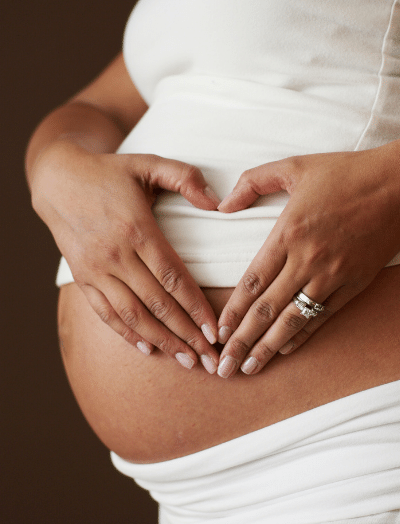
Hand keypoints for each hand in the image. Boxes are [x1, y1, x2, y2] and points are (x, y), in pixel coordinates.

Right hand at [31, 141, 220, 372]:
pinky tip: (148, 348)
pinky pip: (106, 313)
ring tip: (186, 360)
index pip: (173, 277)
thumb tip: (217, 202)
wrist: (58, 180)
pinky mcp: (82, 277)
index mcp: (137, 229)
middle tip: (210, 358)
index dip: (196, 307)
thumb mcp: (148, 163)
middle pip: (157, 303)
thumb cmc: (110, 173)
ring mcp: (96, 270)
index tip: (215, 330)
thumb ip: (185, 177)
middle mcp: (116, 255)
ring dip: (162, 340)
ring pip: (133, 314)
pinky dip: (127, 333)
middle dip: (187, 334)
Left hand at [216, 142, 399, 377]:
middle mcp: (307, 260)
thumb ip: (253, 182)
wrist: (399, 184)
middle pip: (267, 309)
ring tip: (248, 368)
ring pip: (293, 320)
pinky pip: (323, 316)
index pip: (252, 282)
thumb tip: (222, 206)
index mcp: (288, 233)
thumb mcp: (293, 166)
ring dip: (268, 348)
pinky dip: (303, 336)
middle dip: (242, 341)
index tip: (217, 333)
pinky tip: (285, 350)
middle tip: (223, 367)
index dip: (233, 311)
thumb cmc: (345, 173)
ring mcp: (332, 276)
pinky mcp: (353, 284)